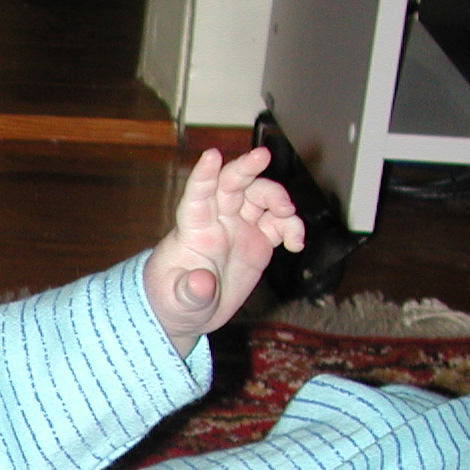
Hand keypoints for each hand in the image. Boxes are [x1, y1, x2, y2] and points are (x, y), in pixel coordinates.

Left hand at [143, 147, 305, 353]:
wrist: (191, 313)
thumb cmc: (174, 303)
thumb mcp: (177, 304)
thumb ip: (189, 292)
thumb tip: (201, 283)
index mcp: (193, 231)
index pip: (196, 197)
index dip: (204, 175)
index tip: (212, 155)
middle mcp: (217, 222)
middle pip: (232, 184)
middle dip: (247, 167)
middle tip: (263, 156)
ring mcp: (239, 228)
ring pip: (260, 197)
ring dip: (278, 197)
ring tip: (288, 215)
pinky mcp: (258, 241)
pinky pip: (279, 223)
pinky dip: (293, 227)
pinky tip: (296, 245)